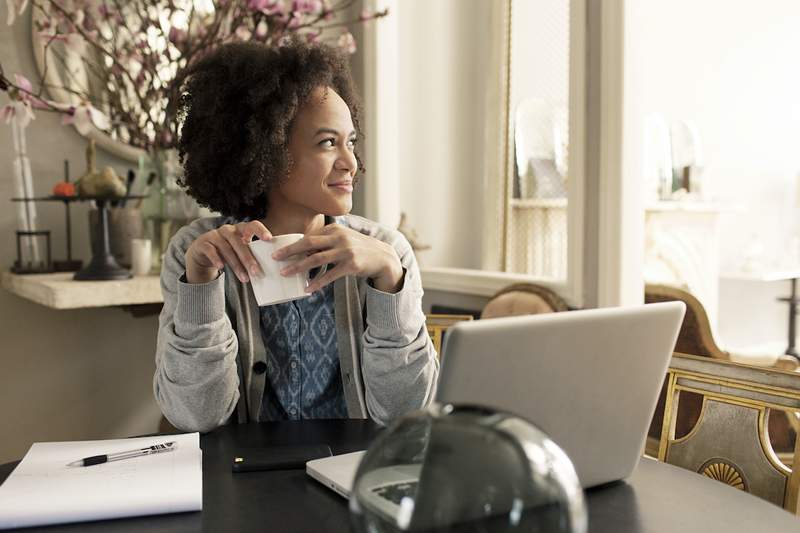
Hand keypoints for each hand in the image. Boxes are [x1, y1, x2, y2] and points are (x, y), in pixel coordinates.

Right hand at [185, 221, 271, 283]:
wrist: (202, 252)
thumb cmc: (227, 251)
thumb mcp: (238, 250)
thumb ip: (250, 254)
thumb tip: (266, 270)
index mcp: (240, 229)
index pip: (252, 225)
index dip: (260, 230)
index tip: (269, 239)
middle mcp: (227, 230)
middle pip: (239, 242)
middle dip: (248, 258)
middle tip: (256, 272)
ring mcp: (214, 235)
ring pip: (226, 249)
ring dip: (236, 265)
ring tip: (244, 278)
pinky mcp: (203, 243)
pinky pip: (210, 251)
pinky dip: (216, 259)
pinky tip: (221, 267)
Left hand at [272, 225, 403, 293]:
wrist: (383, 257)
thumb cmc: (359, 248)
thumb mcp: (343, 238)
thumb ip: (326, 240)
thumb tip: (303, 247)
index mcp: (334, 229)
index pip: (309, 236)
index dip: (292, 244)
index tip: (278, 250)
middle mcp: (339, 238)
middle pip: (309, 244)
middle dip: (290, 251)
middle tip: (275, 258)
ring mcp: (345, 251)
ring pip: (316, 259)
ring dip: (299, 267)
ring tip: (285, 274)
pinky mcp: (351, 265)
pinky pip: (330, 275)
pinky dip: (317, 282)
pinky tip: (308, 288)